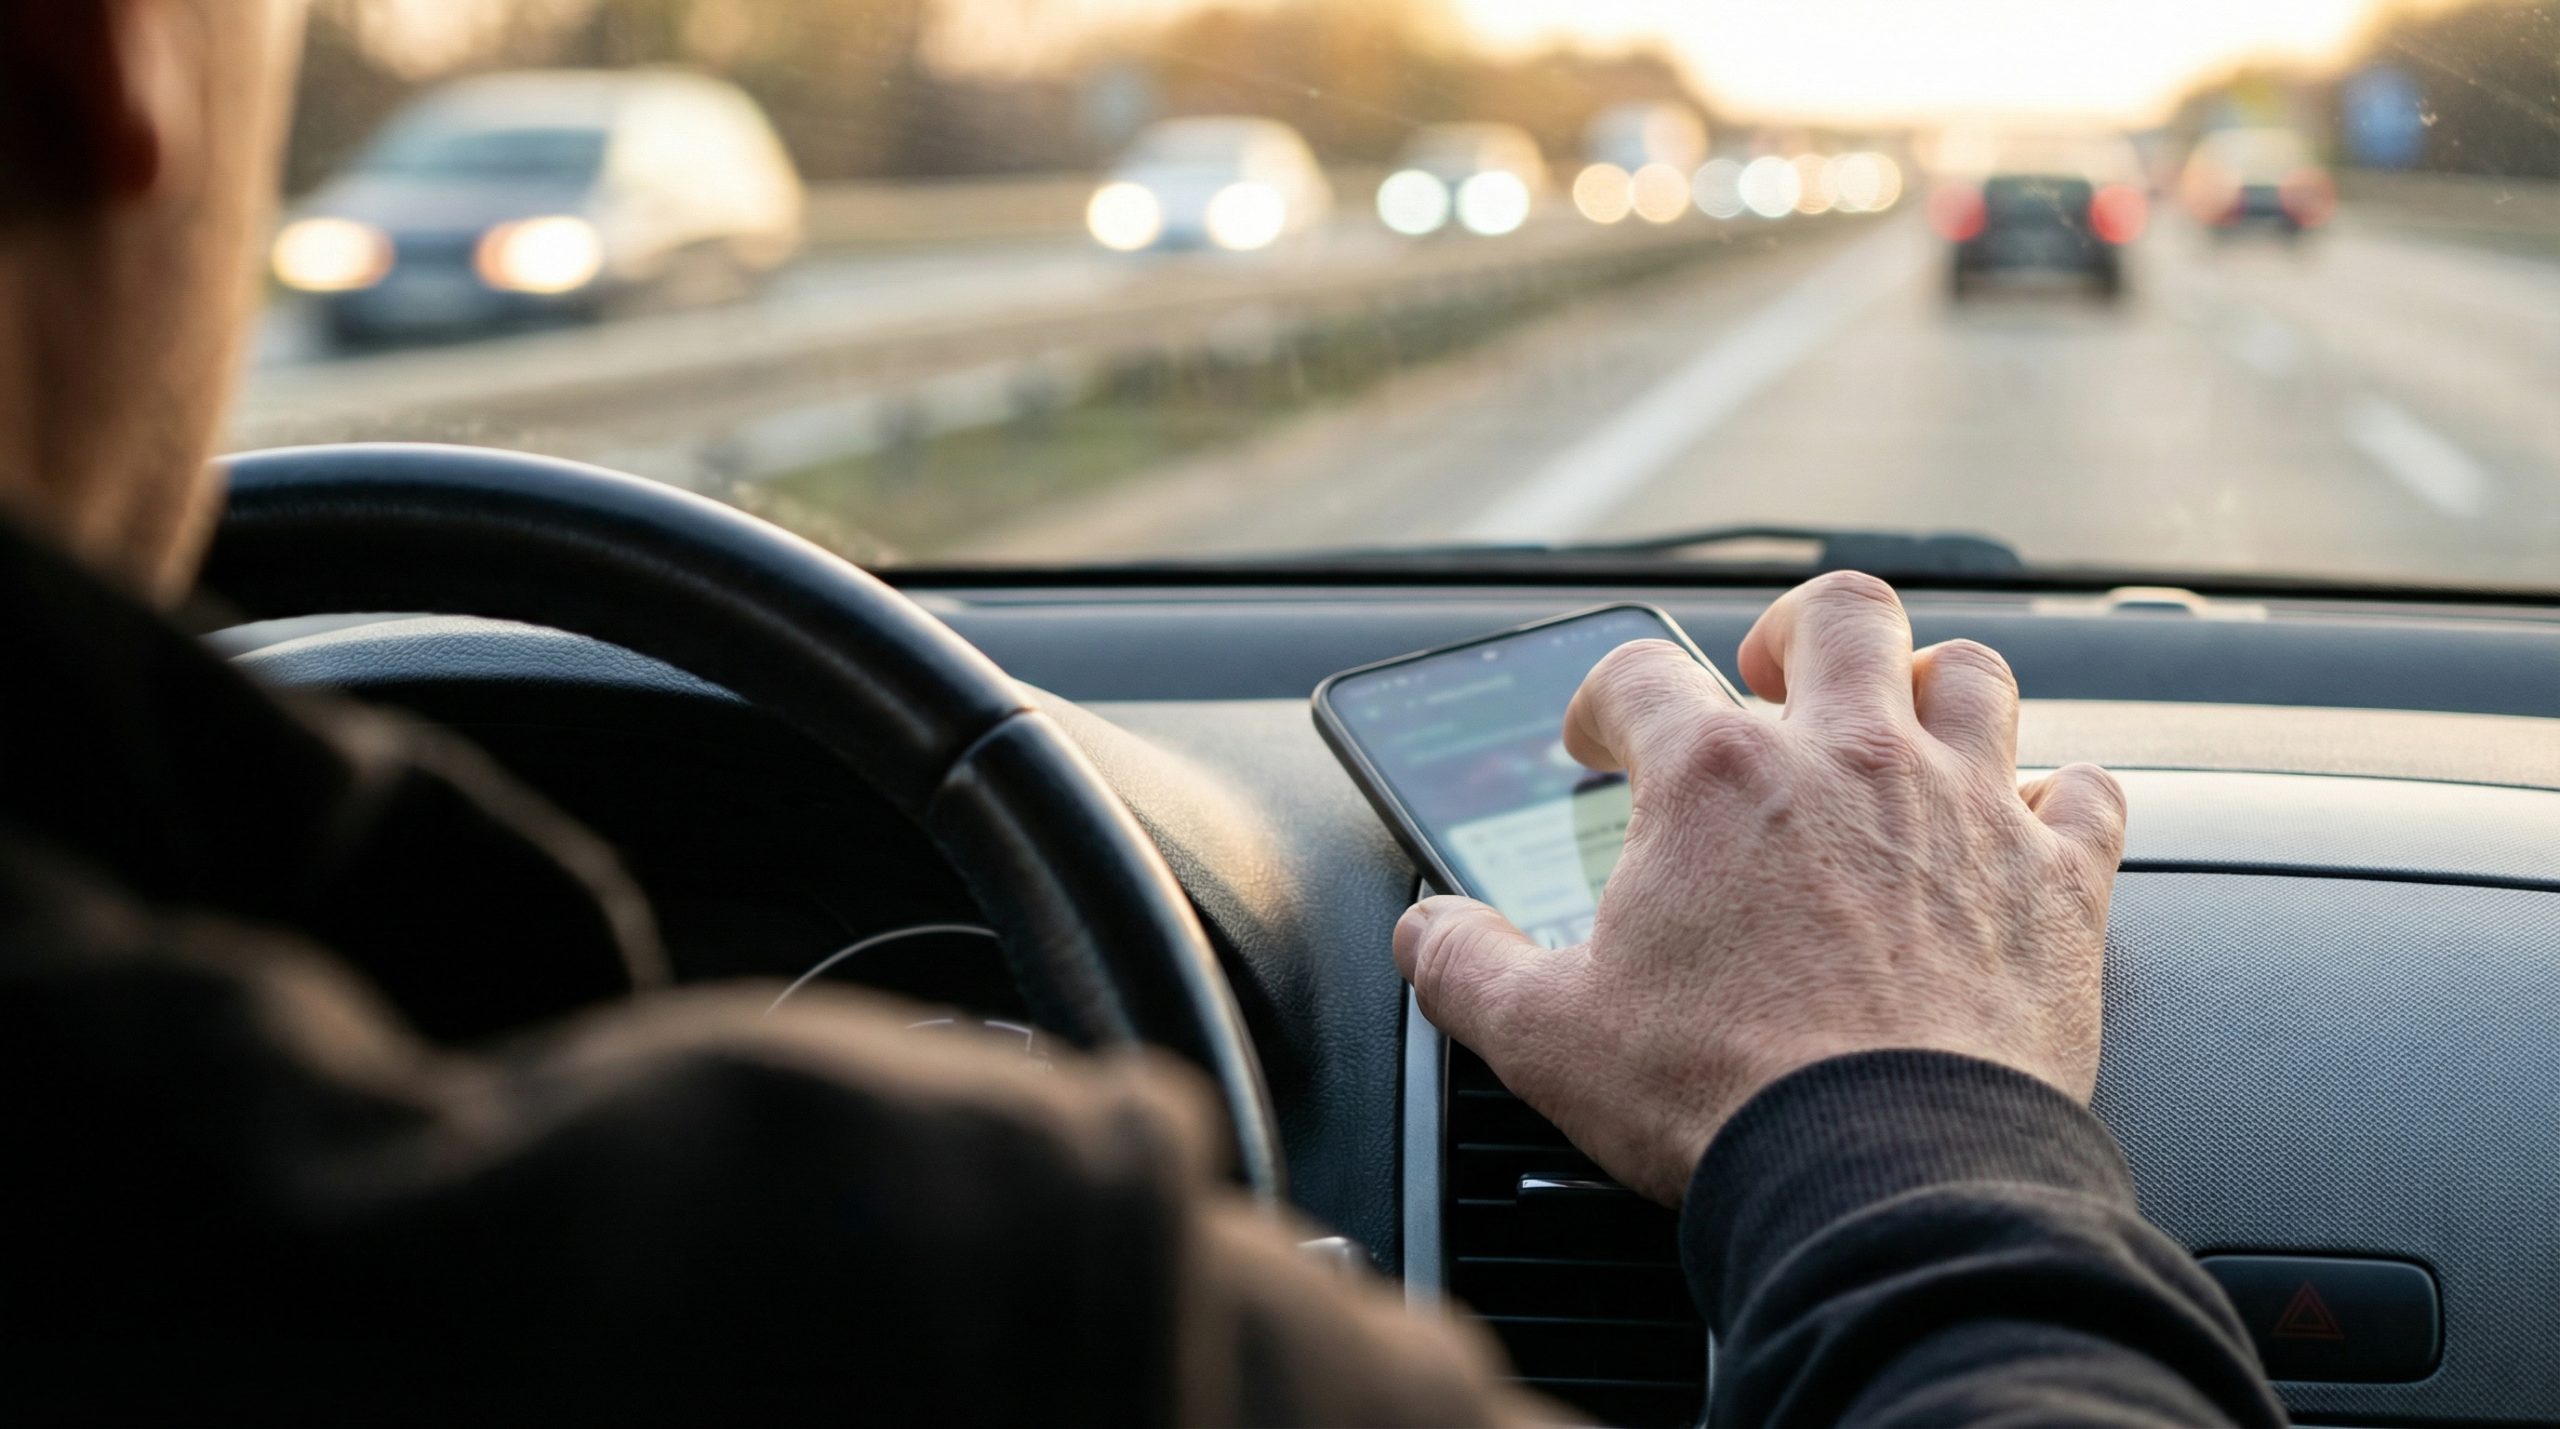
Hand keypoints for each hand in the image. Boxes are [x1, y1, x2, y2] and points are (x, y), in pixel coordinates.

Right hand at [1392, 573, 2126, 1204]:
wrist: (1888, 1176)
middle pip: (1839, 613)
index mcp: (1714, 778)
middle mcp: (1847, 761)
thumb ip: (1463, 965)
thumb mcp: (1544, 1036)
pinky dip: (2062, 800)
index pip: (1642, 674)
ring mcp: (1965, 811)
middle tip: (1774, 673)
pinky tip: (2036, 822)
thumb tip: (1429, 932)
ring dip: (1933, 688)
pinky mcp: (2058, 883)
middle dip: (1798, 630)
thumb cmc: (1721, 1098)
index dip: (1608, 701)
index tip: (1603, 742)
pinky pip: (2088, 794)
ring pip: (1973, 674)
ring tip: (1904, 725)